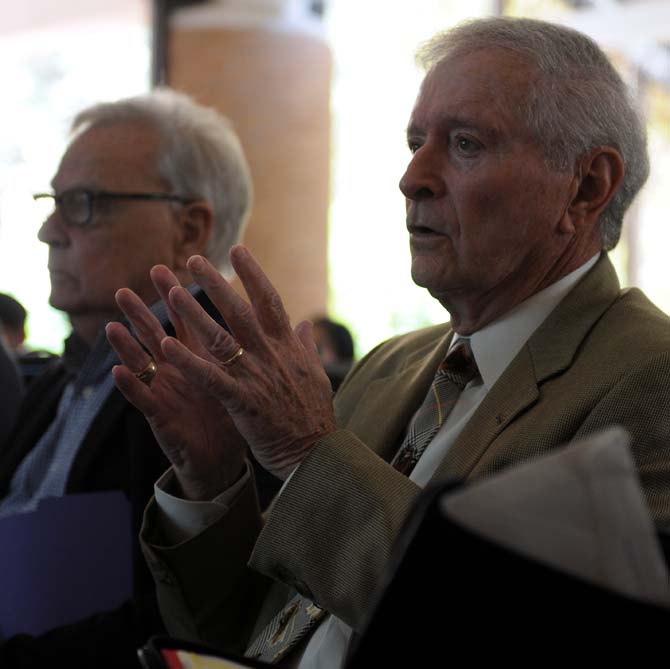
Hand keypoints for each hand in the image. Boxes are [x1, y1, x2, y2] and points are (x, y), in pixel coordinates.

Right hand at [106, 265, 247, 500]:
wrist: (223, 458)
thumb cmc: (235, 414)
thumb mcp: (250, 377)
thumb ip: (260, 347)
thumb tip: (292, 322)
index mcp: (205, 357)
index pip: (196, 318)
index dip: (194, 292)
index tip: (192, 261)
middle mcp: (182, 368)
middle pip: (166, 329)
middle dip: (159, 302)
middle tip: (151, 272)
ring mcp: (168, 389)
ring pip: (144, 359)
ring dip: (129, 340)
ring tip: (114, 320)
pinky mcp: (161, 416)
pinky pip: (142, 399)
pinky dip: (130, 386)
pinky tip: (117, 370)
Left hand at [159, 245, 336, 479]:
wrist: (317, 452)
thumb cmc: (314, 415)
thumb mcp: (315, 375)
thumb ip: (305, 346)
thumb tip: (305, 323)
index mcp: (288, 347)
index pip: (270, 302)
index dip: (253, 274)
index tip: (238, 250)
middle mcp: (272, 356)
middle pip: (240, 312)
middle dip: (216, 285)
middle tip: (194, 261)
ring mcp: (257, 377)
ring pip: (221, 339)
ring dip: (195, 314)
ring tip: (172, 292)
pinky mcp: (243, 402)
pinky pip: (210, 378)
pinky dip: (188, 361)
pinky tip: (167, 345)